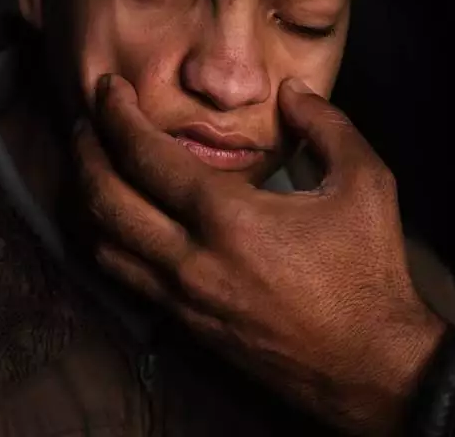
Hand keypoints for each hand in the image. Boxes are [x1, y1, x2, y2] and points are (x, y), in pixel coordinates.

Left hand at [73, 75, 445, 435]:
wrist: (370, 366)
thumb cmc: (368, 272)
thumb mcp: (366, 184)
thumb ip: (326, 126)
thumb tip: (290, 91)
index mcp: (229, 219)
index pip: (145, 157)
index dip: (116, 115)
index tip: (108, 87)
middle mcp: (191, 260)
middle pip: (104, 201)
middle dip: (85, 153)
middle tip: (87, 121)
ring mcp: (182, 299)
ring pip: (102, 246)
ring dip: (86, 199)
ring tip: (92, 166)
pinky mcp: (185, 326)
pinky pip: (125, 279)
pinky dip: (106, 242)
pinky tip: (118, 222)